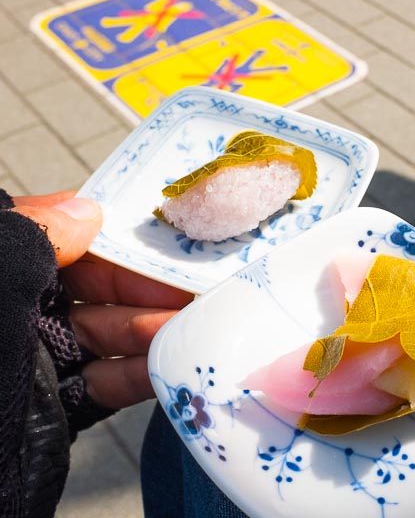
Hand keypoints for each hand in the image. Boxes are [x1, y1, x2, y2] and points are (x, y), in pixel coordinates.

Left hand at [14, 191, 193, 408]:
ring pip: (102, 333)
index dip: (109, 232)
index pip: (55, 234)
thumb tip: (85, 210)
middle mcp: (13, 310)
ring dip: (149, 330)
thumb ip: (25, 242)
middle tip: (195, 288)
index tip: (161, 235)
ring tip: (189, 328)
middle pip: (90, 285)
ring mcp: (30, 360)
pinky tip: (167, 367)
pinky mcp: (53, 406)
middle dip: (142, 286)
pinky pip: (103, 383)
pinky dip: (138, 375)